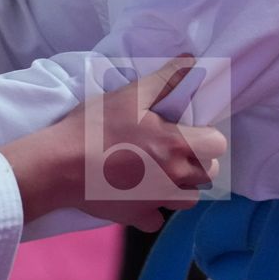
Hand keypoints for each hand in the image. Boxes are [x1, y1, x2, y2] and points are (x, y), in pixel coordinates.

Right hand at [0, 56, 226, 229]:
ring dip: (181, 187)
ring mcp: (156, 201)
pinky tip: (139, 194)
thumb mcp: (132, 94)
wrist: (60, 163)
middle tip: (174, 148)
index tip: (189, 130)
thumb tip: (192, 60)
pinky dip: (152, 209)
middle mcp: (173, 177)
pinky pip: (156, 219)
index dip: (208, 135)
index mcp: (176, 145)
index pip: (218, 145)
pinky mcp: (135, 217)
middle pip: (208, 174)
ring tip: (161, 171)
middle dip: (198, 161)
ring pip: (188, 200)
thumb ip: (166, 78)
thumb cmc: (96, 125)